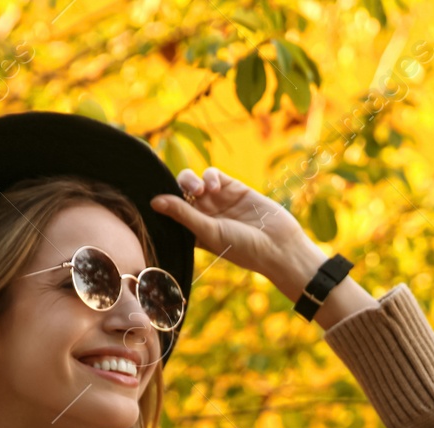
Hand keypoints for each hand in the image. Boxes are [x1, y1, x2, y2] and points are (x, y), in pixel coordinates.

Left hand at [151, 166, 326, 302]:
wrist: (279, 245)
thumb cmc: (243, 247)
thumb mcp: (209, 232)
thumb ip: (183, 214)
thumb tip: (155, 202)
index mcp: (193, 231)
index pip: (170, 212)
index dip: (162, 202)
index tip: (154, 197)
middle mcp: (203, 215)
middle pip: (179, 193)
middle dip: (178, 188)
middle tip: (188, 192)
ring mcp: (218, 201)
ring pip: (194, 181)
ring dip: (191, 181)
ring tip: (201, 190)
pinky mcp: (233, 188)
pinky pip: (213, 174)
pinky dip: (210, 176)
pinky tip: (216, 186)